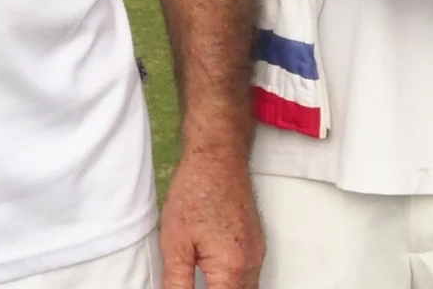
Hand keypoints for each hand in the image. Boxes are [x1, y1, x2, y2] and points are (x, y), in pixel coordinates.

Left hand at [158, 147, 261, 288]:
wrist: (217, 157)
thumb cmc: (195, 192)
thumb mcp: (175, 244)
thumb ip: (177, 283)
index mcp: (232, 268)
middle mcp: (251, 265)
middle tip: (191, 285)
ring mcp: (257, 255)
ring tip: (199, 282)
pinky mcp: (256, 246)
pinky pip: (248, 279)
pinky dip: (231, 286)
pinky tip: (212, 281)